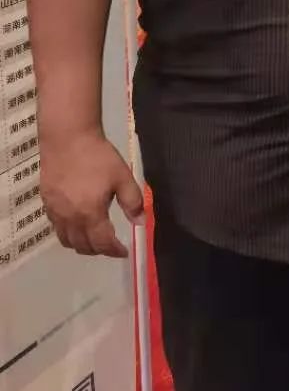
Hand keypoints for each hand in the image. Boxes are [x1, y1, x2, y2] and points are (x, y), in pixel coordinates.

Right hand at [40, 130, 143, 257]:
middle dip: (99, 250)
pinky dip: (69, 233)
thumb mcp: (122, 176)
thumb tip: (140, 222)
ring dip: (82, 245)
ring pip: (67, 240)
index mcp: (90, 214)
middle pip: (83, 246)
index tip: (124, 251)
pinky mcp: (46, 203)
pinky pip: (57, 228)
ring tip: (94, 238)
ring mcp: (55, 212)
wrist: (67, 139)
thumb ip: (132, 201)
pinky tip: (77, 223)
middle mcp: (70, 219)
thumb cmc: (98, 157)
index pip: (102, 243)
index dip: (114, 251)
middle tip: (110, 245)